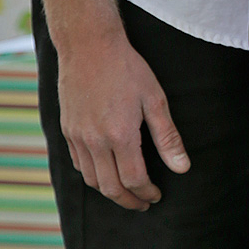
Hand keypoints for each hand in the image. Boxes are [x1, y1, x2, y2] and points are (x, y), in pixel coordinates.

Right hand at [57, 27, 189, 210]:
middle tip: (143, 203)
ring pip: (91, 179)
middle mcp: (94, 140)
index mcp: (119, 135)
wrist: (88, 44)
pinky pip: (78, 163)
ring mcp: (77, 136)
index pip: (134, 180)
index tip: (157, 195)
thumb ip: (168, 137)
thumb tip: (182, 168)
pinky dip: (92, 175)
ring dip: (110, 191)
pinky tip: (106, 172)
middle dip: (129, 201)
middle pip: (111, 188)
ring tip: (126, 192)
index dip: (147, 193)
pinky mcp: (66, 129)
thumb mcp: (155, 99)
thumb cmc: (127, 68)